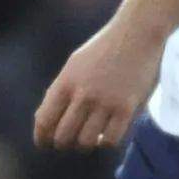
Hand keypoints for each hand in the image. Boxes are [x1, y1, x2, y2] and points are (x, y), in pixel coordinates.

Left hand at [37, 9, 164, 149]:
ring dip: (86, 145)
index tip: (44, 144)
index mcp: (65, 83)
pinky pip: (111, 140)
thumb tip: (47, 120)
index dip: (41, 138)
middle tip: (70, 143)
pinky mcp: (127, 108)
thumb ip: (62, 90)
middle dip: (64, 144)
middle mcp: (82, 95)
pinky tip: (107, 135)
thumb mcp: (74, 65)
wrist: (136, 33)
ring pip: (86, 142)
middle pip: (63, 136)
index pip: (44, 120)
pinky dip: (106, 143)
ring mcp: (105, 102)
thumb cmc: (104, 48)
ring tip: (90, 139)